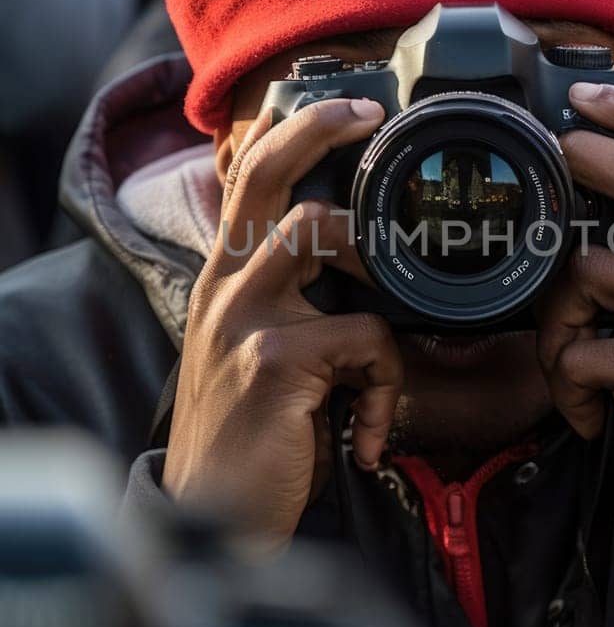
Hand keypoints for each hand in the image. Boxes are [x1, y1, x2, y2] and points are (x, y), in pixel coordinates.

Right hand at [163, 99, 401, 549]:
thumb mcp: (256, 360)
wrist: (215, 521)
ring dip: (376, 264)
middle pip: (267, 173)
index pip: (243, 184)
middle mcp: (224, 286)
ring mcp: (244, 315)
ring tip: (379, 344)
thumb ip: (290, 311)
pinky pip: (368, 334)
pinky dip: (386, 387)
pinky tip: (367, 434)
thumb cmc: (250, 441)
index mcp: (223, 283)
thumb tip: (358, 279)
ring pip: (323, 231)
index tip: (338, 106)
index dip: (285, 133)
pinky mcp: (275, 357)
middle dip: (319, 125)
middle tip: (368, 112)